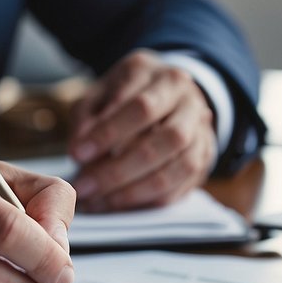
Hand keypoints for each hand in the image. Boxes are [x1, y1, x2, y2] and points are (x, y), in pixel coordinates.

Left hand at [68, 50, 216, 211]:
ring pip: (180, 166)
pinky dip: (148, 200)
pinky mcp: (203, 160)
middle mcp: (190, 102)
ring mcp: (203, 132)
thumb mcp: (100, 94)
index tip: (78, 155)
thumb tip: (79, 151)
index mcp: (164, 78)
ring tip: (99, 201)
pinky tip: (117, 204)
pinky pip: (181, 187)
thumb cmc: (124, 95)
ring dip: (136, 190)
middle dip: (121, 169)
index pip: (141, 107)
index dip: (108, 134)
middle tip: (85, 186)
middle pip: (167, 139)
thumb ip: (87, 117)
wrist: (166, 96)